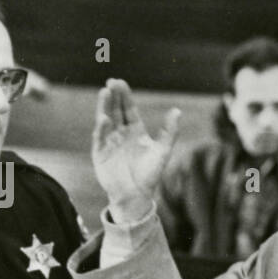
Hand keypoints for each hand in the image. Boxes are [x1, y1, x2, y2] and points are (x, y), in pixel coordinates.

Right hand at [91, 78, 181, 223]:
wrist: (136, 196)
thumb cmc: (150, 174)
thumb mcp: (162, 151)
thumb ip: (169, 132)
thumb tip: (177, 111)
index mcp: (135, 130)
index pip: (128, 109)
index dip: (124, 96)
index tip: (120, 82)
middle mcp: (121, 133)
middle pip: (116, 110)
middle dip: (113, 96)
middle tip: (111, 82)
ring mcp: (109, 141)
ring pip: (106, 120)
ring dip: (104, 107)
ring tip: (105, 93)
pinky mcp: (100, 153)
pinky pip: (100, 138)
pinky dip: (101, 128)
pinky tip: (104, 119)